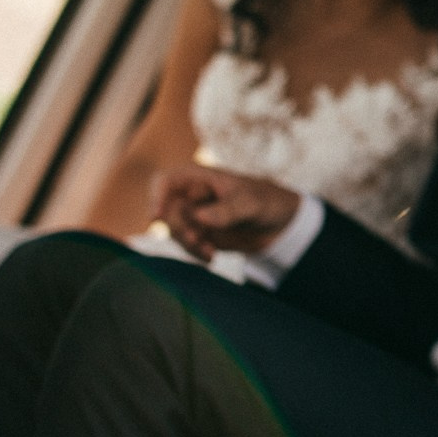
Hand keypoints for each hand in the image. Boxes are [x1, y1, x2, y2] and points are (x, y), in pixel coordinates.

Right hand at [152, 165, 300, 259]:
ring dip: (188, 245)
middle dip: (178, 229)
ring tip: (210, 253)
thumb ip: (227, 210)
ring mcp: (195, 216)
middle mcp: (192, 196)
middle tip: (195, 240)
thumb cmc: (266, 201)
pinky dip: (196, 253)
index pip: (166, 181)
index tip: (157, 216)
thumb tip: (200, 217)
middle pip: (167, 212)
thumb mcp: (251, 204)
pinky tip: (212, 258)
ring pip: (175, 232)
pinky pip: (187, 246)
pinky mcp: (202, 235)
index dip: (156, 196)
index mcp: (200, 178)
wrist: (281, 223)